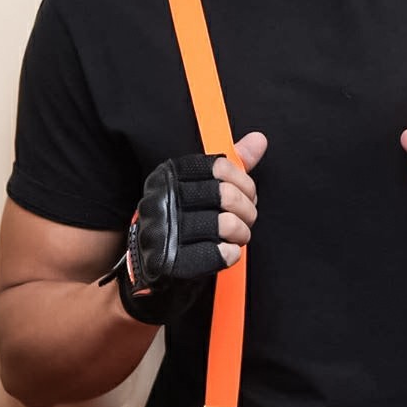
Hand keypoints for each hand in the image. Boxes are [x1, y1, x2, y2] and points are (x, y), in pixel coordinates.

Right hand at [102, 131, 266, 323]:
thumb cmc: (182, 220)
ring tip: (237, 237)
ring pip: (226, 224)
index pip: (221, 167)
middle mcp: (164, 198)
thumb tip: (259, 140)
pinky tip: (227, 252)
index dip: (245, 183)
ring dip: (242, 234)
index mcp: (170, 174)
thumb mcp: (201, 185)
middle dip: (248, 211)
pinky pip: (218, 254)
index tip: (247, 194)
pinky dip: (231, 254)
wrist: (147, 267)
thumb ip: (232, 164)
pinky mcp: (169, 261)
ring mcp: (164, 230)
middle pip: (227, 196)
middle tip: (247, 219)